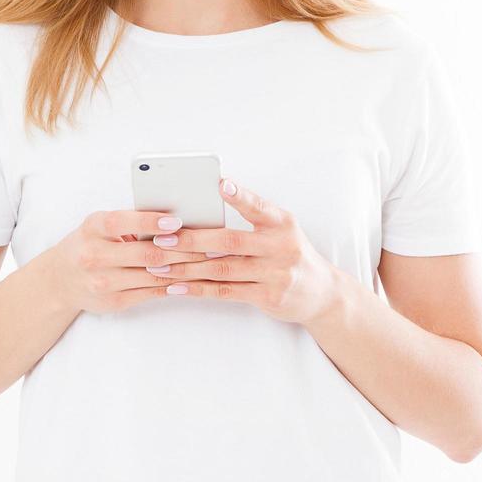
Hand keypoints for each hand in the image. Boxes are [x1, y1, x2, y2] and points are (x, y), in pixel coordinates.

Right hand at [48, 208, 217, 314]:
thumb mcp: (100, 225)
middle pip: (144, 254)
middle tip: (210, 244)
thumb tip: (173, 218)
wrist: (60, 280)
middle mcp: (94, 255)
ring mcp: (103, 282)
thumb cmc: (90, 243)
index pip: (122, 222)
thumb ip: (129, 222)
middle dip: (181, 249)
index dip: (150, 222)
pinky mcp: (113, 301)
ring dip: (184, 269)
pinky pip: (150, 292)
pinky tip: (191, 278)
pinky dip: (173, 284)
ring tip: (208, 261)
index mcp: (93, 228)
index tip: (176, 220)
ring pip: (152, 275)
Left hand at [145, 176, 343, 324]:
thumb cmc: (290, 254)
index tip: (220, 184)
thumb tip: (205, 213)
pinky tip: (177, 287)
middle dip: (193, 240)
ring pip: (223, 269)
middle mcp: (280, 247)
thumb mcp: (281, 230)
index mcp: (282, 223)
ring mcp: (276, 274)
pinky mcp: (269, 297)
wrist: (322, 294)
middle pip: (230, 242)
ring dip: (187, 268)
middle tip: (163, 238)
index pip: (258, 206)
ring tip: (160, 265)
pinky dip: (198, 289)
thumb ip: (252, 220)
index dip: (239, 196)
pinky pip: (226, 292)